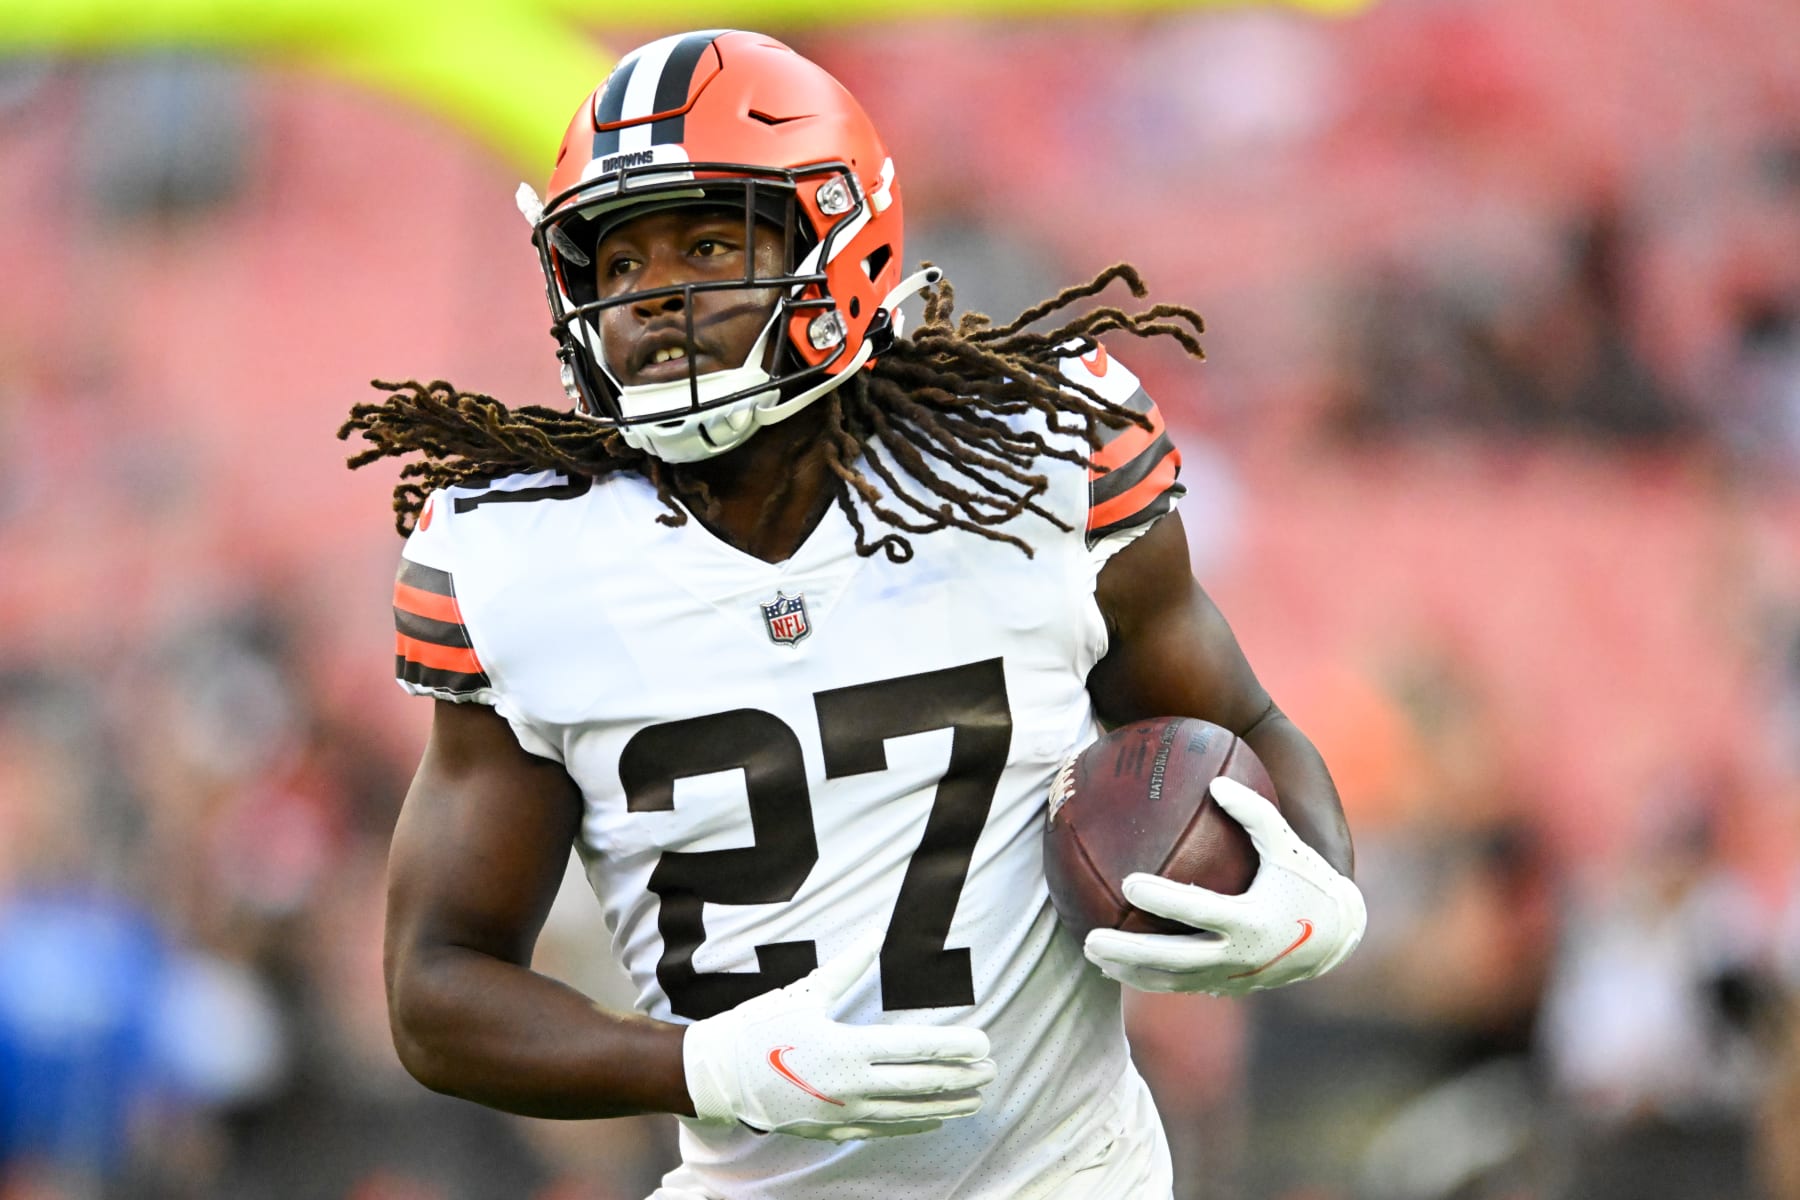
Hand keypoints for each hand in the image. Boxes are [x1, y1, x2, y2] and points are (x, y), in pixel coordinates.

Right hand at [682, 944, 996, 1140]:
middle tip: (993, 1070)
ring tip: (977, 1098)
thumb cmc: (760, 1027)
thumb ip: (847, 967)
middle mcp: (852, 1085)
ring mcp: (844, 1112)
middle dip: (962, 1077)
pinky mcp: (833, 1128)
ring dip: (947, 1105)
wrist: (718, 1077)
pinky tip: (935, 1119)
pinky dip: (915, 1124)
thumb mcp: (806, 992)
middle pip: (922, 1083)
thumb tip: (874, 936)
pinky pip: (885, 1129)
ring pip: (910, 1111)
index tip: (984, 1043)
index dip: (955, 1047)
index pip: (917, 1048)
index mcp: (848, 1047)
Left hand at [1083, 778, 1365, 995]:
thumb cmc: (1308, 882)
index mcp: (1252, 919)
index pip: (1199, 911)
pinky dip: (1149, 980)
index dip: (1163, 900)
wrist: (1336, 938)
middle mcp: (1240, 955)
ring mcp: (1232, 977)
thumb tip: (1216, 782)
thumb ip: (1255, 814)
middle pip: (1173, 959)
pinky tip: (1118, 967)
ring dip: (1131, 972)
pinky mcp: (1229, 988)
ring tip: (1093, 956)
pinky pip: (1182, 986)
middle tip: (1090, 940)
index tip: (1128, 883)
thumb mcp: (1288, 845)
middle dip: (1130, 952)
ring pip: (1172, 982)